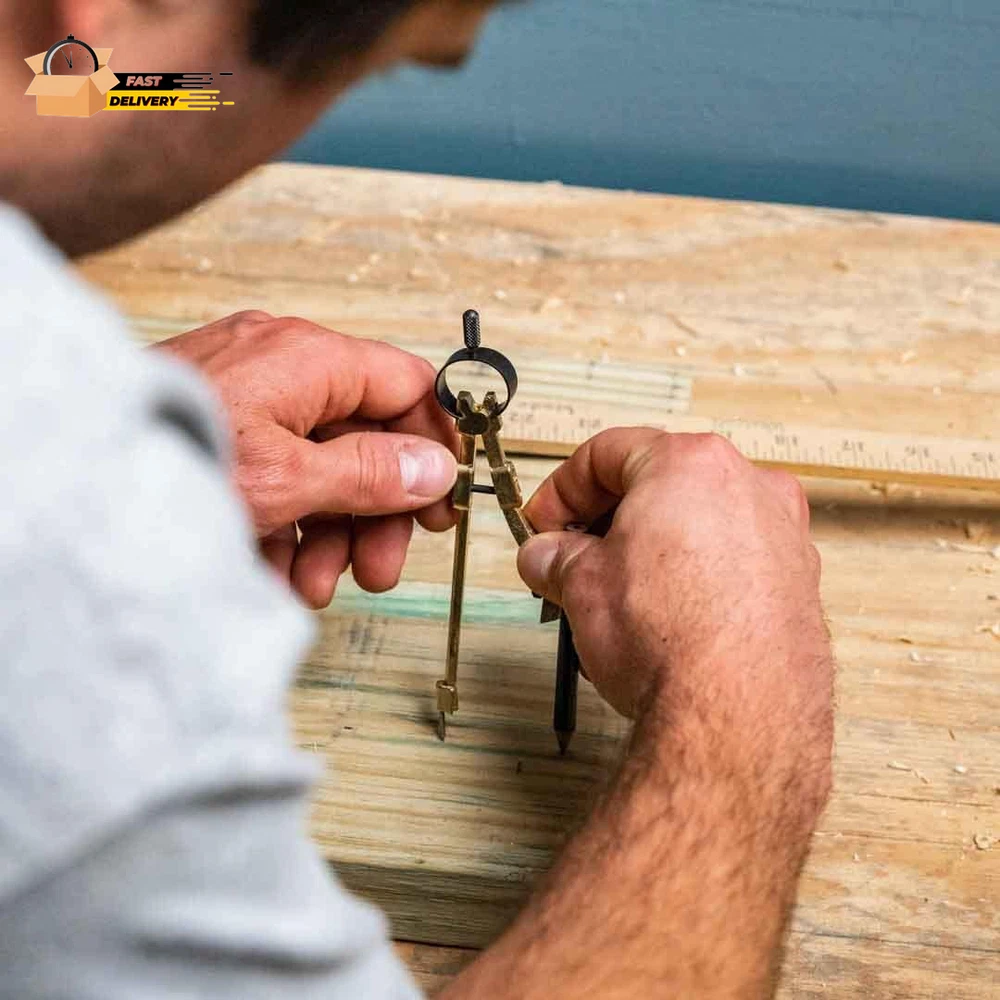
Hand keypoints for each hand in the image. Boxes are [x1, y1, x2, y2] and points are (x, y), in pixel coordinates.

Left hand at [154, 312, 458, 607]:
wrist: (66, 477)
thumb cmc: (172, 461)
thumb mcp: (290, 479)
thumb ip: (372, 473)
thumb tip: (436, 467)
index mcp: (310, 359)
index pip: (408, 387)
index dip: (433, 445)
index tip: (442, 500)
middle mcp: (283, 367)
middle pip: (366, 437)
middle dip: (375, 512)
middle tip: (378, 567)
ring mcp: (250, 398)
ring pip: (321, 464)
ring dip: (329, 532)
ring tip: (314, 584)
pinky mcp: (224, 430)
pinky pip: (277, 472)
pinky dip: (285, 523)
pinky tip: (274, 569)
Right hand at [518, 429, 831, 806]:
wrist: (737, 715)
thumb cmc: (671, 640)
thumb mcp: (581, 586)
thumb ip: (556, 557)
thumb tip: (546, 556)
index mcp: (690, 463)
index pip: (607, 453)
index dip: (561, 489)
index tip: (543, 523)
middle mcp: (748, 485)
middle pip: (659, 481)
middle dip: (607, 518)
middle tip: (573, 556)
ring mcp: (782, 533)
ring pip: (701, 519)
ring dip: (652, 545)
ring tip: (617, 592)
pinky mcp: (799, 581)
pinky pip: (734, 558)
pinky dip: (696, 572)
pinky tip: (668, 613)